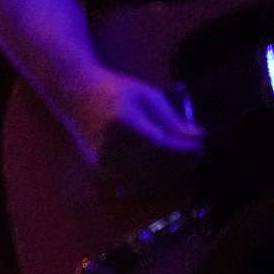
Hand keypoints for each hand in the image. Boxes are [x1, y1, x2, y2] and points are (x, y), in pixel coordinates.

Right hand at [63, 66, 203, 193]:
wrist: (73, 93)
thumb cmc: (113, 88)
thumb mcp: (147, 95)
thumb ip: (172, 119)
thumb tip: (199, 137)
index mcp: (123, 123)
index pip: (165, 147)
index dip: (188, 151)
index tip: (200, 145)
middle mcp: (111, 145)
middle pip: (157, 168)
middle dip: (182, 164)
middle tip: (195, 154)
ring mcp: (102, 160)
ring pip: (147, 181)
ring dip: (169, 176)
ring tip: (180, 162)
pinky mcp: (98, 168)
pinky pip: (132, 185)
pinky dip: (151, 182)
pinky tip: (160, 170)